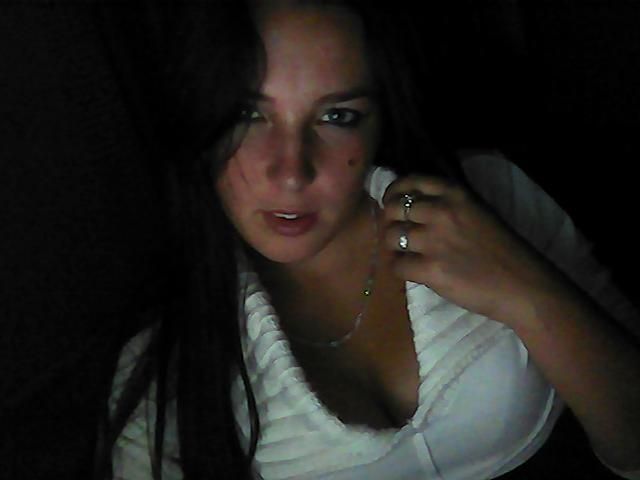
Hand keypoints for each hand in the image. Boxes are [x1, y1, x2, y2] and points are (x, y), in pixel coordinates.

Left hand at [381, 175, 559, 324]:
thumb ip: (447, 205)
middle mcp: (441, 211)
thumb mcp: (477, 211)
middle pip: (393, 209)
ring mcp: (434, 240)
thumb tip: (412, 206)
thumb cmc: (502, 250)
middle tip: (398, 234)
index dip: (394, 192)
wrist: (521, 284)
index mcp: (455, 194)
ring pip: (390, 237)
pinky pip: (397, 265)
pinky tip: (414, 272)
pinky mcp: (430, 269)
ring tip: (407, 255)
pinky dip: (401, 270)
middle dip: (390, 222)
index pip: (410, 182)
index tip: (391, 202)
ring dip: (394, 248)